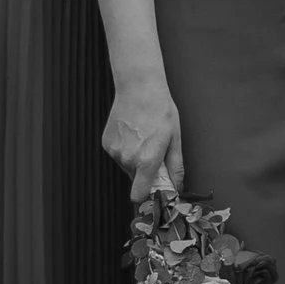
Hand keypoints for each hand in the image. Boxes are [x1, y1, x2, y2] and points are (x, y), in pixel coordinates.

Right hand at [102, 80, 183, 200]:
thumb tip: (177, 187)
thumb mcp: (175, 140)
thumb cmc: (160, 111)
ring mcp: (114, 151)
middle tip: (155, 153)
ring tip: (143, 138)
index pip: (139, 195)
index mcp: (146, 161)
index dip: (147, 195)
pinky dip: (126, 150)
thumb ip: (175, 167)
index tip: (155, 190)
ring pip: (127, 167)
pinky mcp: (106, 143)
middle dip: (145, 173)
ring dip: (135, 160)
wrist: (139, 88)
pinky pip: (118, 155)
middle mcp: (127, 159)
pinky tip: (133, 134)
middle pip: (135, 180)